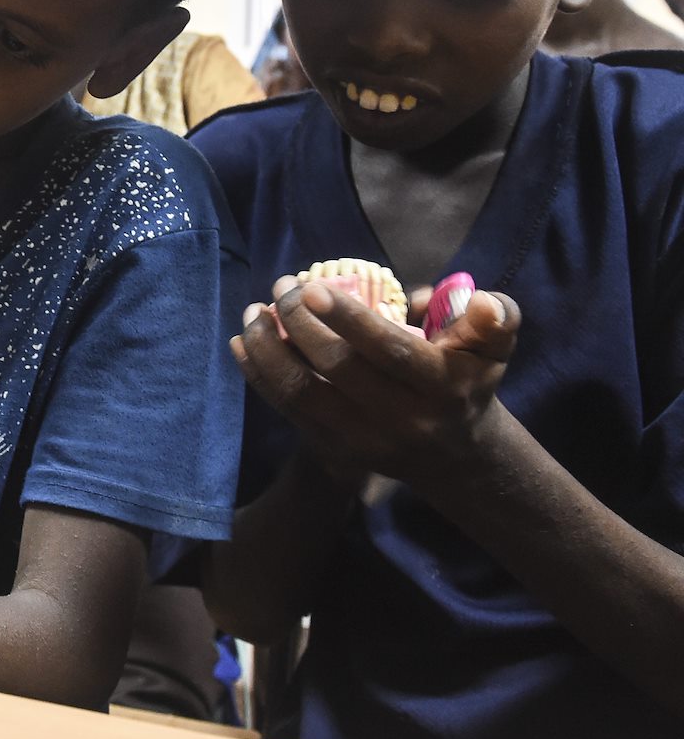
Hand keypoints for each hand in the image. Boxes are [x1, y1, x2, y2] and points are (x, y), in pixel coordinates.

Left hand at [234, 273, 520, 484]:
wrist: (453, 452)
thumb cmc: (467, 378)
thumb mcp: (494, 349)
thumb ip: (493, 320)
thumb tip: (481, 301)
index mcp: (442, 387)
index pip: (389, 351)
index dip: (349, 319)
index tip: (312, 288)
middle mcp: (403, 419)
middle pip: (338, 368)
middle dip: (300, 323)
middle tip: (282, 286)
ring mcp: (365, 440)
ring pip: (303, 393)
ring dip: (269, 349)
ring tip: (254, 311)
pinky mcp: (336, 449)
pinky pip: (288, 410)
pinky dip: (259, 375)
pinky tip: (244, 342)